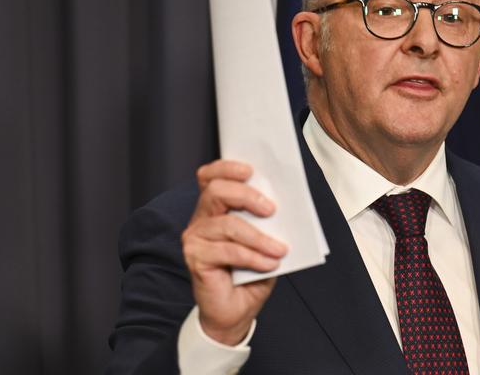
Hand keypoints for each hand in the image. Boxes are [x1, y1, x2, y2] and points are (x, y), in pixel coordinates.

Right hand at [182, 159, 287, 344]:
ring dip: (258, 237)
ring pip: (227, 224)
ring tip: (279, 249)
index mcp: (215, 208)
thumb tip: (284, 203)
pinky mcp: (195, 258)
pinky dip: (253, 256)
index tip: (250, 170)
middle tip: (271, 209)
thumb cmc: (250, 273)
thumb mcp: (264, 240)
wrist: (236, 311)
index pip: (210, 177)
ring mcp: (195, 238)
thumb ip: (267, 220)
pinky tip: (269, 263)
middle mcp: (201, 219)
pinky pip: (227, 251)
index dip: (226, 168)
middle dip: (247, 195)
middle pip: (216, 192)